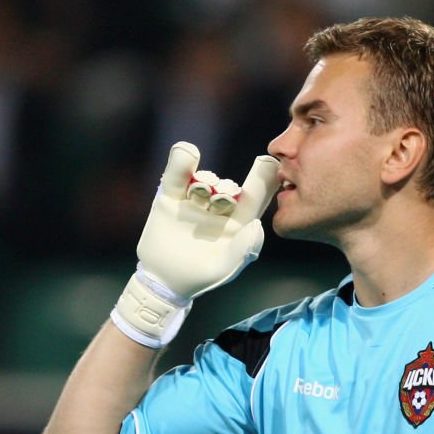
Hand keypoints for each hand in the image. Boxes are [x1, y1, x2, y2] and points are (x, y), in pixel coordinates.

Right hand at [112, 143, 279, 347]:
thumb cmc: (199, 279)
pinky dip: (180, 163)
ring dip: (207, 182)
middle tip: (223, 196)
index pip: (254, 200)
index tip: (271, 163)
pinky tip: (187, 153)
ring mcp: (195, 201)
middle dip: (227, 189)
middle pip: (229, 188)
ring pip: (205, 181)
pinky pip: (176, 176)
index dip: (263, 181)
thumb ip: (242, 250)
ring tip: (202, 192)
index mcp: (238, 224)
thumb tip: (257, 225)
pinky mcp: (170, 198)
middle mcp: (218, 209)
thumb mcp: (223, 269)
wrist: (162, 281)